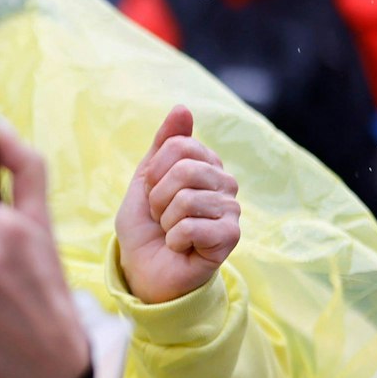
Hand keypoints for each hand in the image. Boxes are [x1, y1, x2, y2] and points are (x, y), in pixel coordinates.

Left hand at [115, 106, 239, 303]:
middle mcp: (224, 183)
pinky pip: (192, 227)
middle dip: (158, 197)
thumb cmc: (145, 226)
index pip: (180, 145)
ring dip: (165, 221)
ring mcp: (231, 210)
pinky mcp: (231, 237)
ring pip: (187, 199)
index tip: (151, 192)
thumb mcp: (145, 180)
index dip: (154, 172)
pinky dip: (175, 240)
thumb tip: (182, 108)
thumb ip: (163, 145)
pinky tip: (181, 247)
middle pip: (185, 169)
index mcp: (206, 165)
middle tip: (160, 216)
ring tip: (171, 232)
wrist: (145, 269)